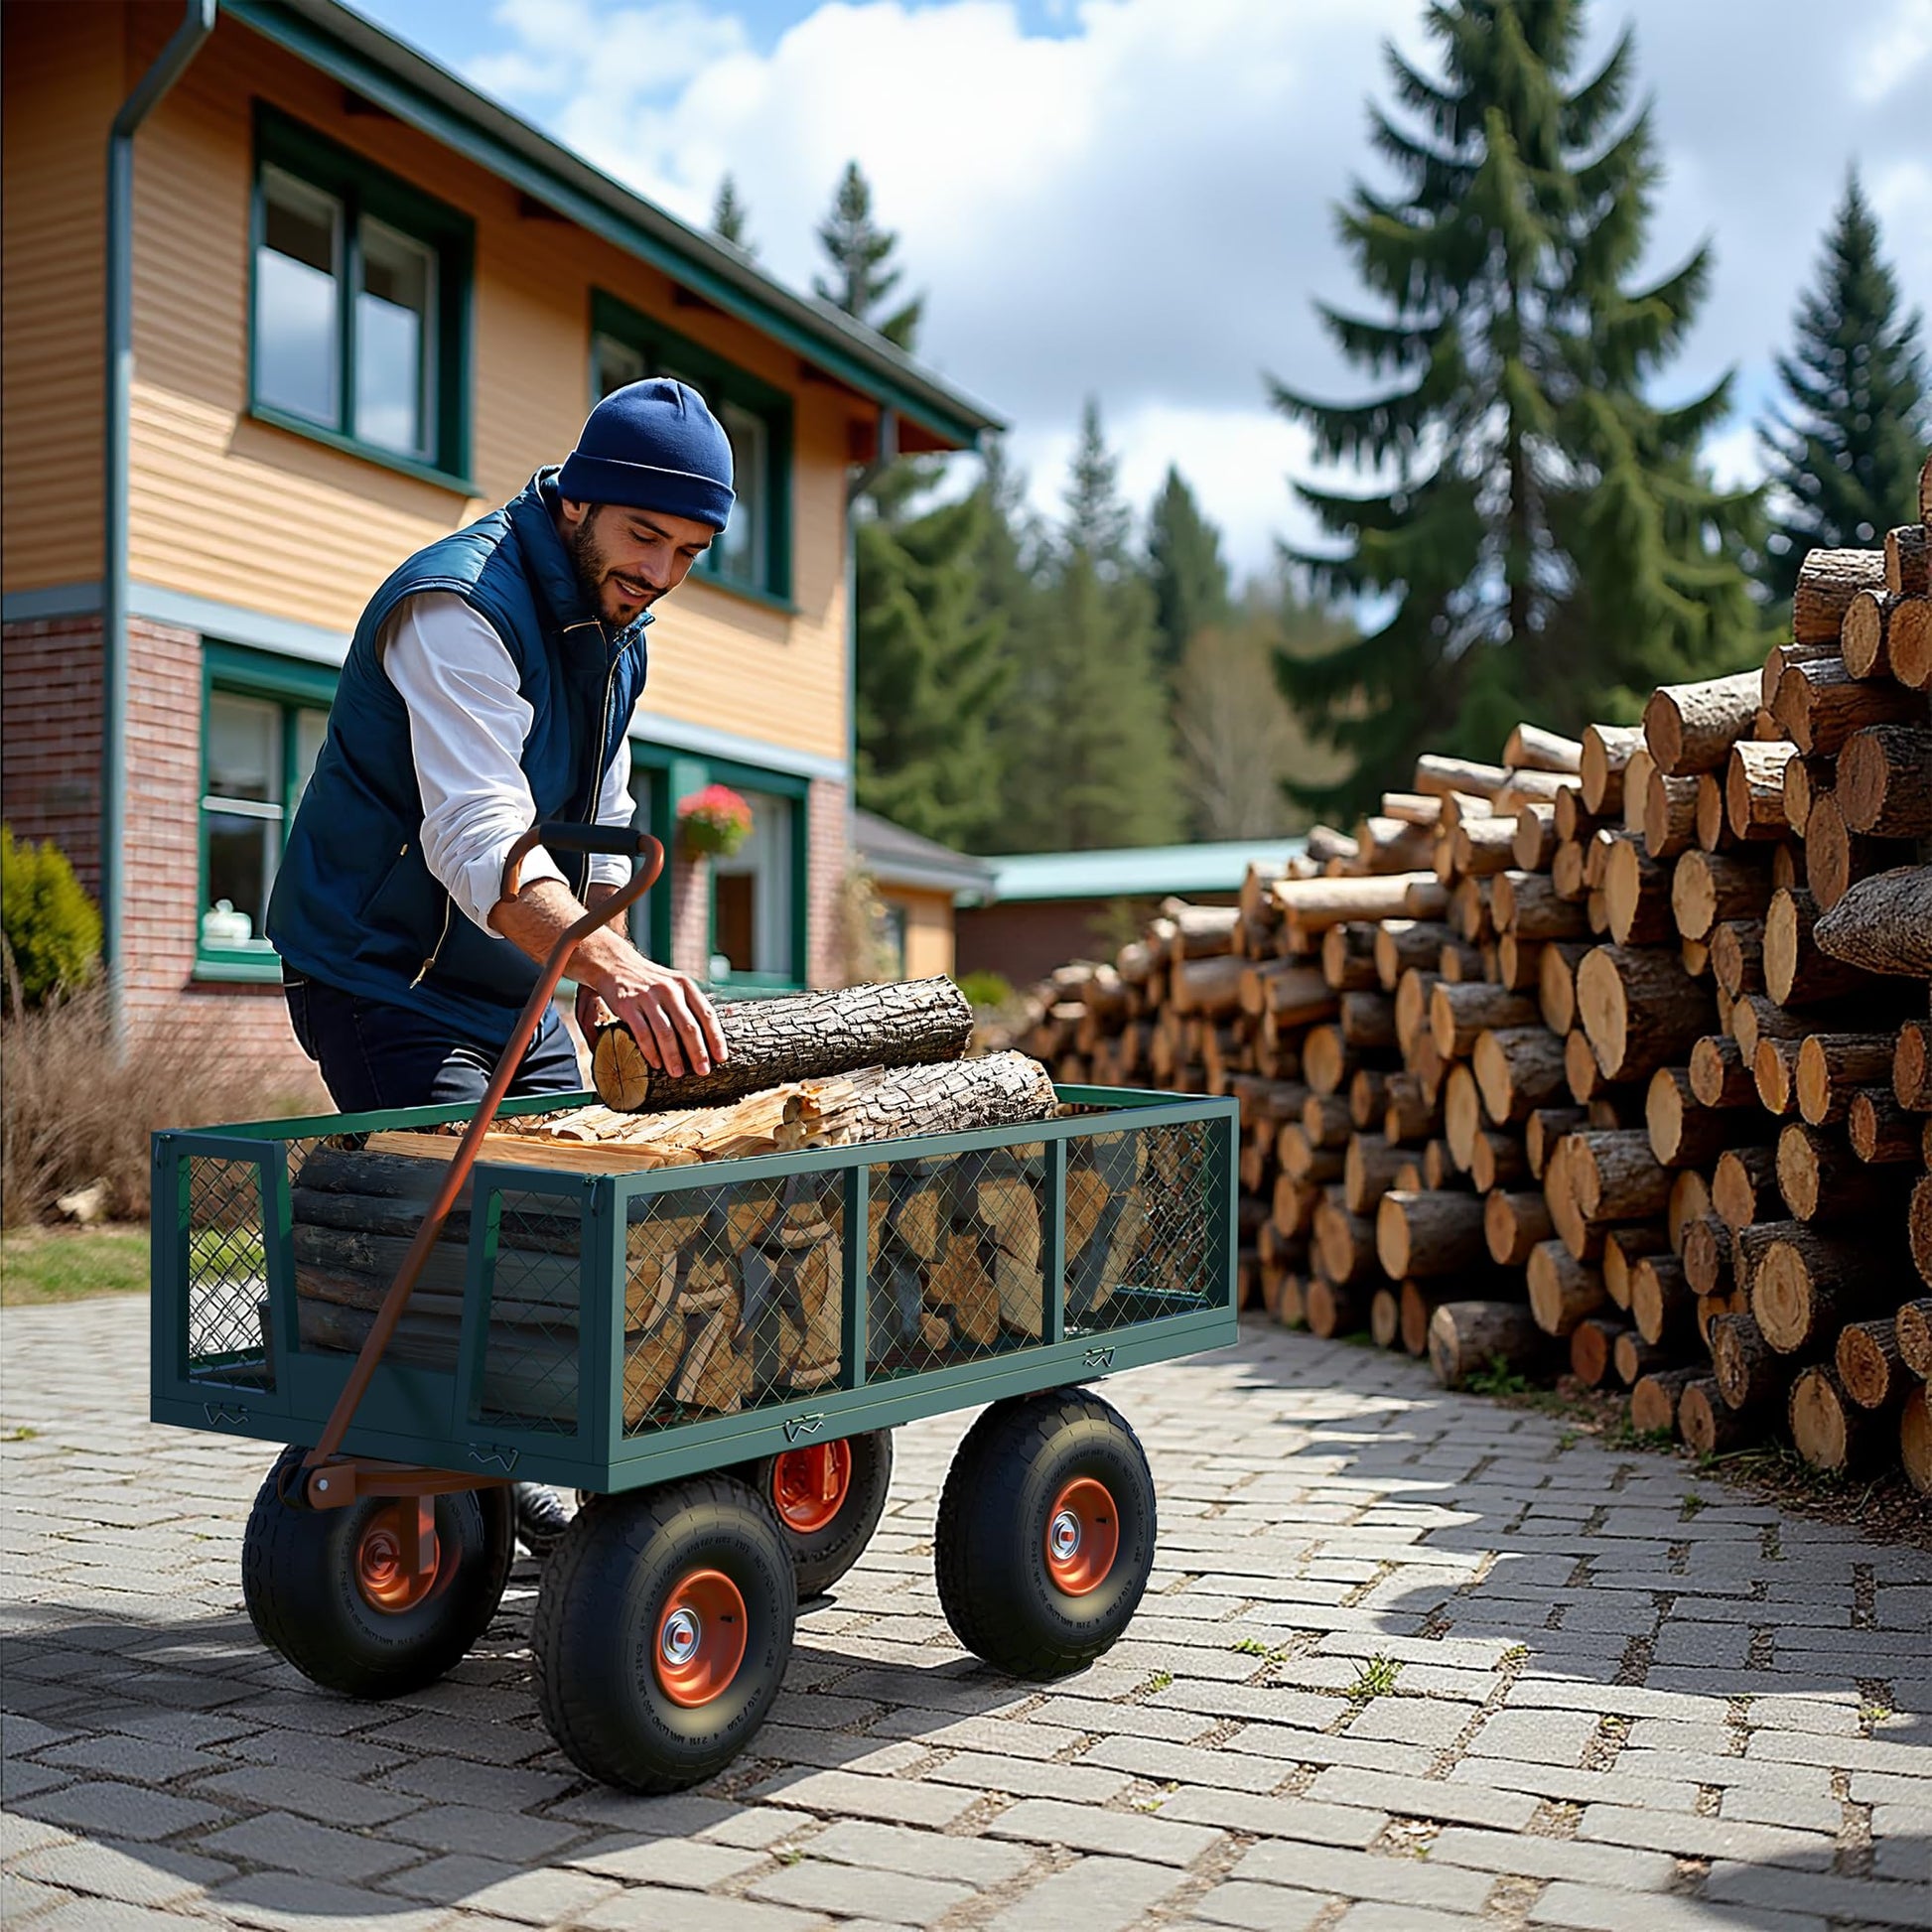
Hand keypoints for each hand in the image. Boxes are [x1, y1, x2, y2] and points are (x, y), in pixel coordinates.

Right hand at [580, 946, 727, 1081]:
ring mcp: (648, 997)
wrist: (616, 964)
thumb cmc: (651, 982)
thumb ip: (689, 1006)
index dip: (715, 1038)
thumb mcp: (674, 985)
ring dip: (673, 1056)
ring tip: (678, 1073)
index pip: (706, 1014)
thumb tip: (708, 1039)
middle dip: (697, 1052)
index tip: (720, 1057)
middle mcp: (669, 990)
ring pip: (665, 1032)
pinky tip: (656, 1063)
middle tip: (703, 1070)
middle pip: (688, 1026)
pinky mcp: (628, 1005)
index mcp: (685, 985)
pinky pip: (642, 1033)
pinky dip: (650, 1051)